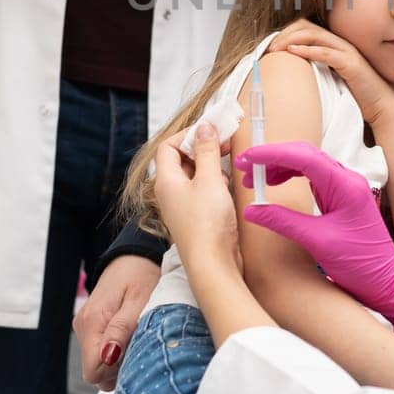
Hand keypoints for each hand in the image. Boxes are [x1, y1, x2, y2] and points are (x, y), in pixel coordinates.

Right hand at [74, 255, 161, 388]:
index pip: (93, 371)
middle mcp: (83, 326)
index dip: (116, 371)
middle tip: (141, 342)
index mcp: (92, 322)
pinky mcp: (91, 326)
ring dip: (120, 358)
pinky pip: (102, 350)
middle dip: (119, 367)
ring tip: (137, 334)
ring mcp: (85, 327)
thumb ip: (122, 329)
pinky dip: (118, 349)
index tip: (136, 354)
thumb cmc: (142, 274)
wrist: (135, 255)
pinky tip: (131, 333)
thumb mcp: (139, 300)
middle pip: (96, 371)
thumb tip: (108, 357)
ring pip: (99, 363)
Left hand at [154, 122, 242, 280]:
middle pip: (182, 159)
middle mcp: (170, 193)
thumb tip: (204, 128)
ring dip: (211, 167)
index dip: (188, 134)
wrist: (213, 265)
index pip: (169, 146)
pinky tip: (228, 189)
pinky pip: (203, 191)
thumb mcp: (209, 180)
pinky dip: (215, 184)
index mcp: (166, 181)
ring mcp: (182, 206)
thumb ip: (207, 151)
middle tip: (225, 142)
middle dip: (203, 149)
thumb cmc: (206, 226)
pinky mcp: (196, 217)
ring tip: (227, 169)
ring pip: (195, 175)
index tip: (210, 130)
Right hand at [234, 140, 393, 336]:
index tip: (247, 158)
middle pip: (304, 154)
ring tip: (255, 181)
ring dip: (279, 167)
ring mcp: (345, 187)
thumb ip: (283, 222)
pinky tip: (275, 187)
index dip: (272, 154)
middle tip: (245, 167)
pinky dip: (290, 177)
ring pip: (307, 164)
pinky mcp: (341, 197)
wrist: (387, 281)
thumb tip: (252, 209)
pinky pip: (313, 177)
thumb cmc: (361, 264)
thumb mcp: (317, 242)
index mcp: (345, 185)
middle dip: (272, 158)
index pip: (304, 157)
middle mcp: (346, 179)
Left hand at [269, 18, 393, 127]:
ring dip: (291, 39)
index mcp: (334, 45)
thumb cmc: (355, 95)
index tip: (270, 46)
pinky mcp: (350, 64)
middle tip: (269, 48)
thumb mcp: (330, 78)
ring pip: (314, 35)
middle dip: (285, 34)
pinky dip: (308, 50)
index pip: (305, 28)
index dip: (286, 33)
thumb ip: (315, 69)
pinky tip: (294, 52)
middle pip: (306, 27)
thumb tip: (289, 72)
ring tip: (276, 49)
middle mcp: (340, 43)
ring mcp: (346, 51)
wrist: (381, 106)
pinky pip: (326, 52)